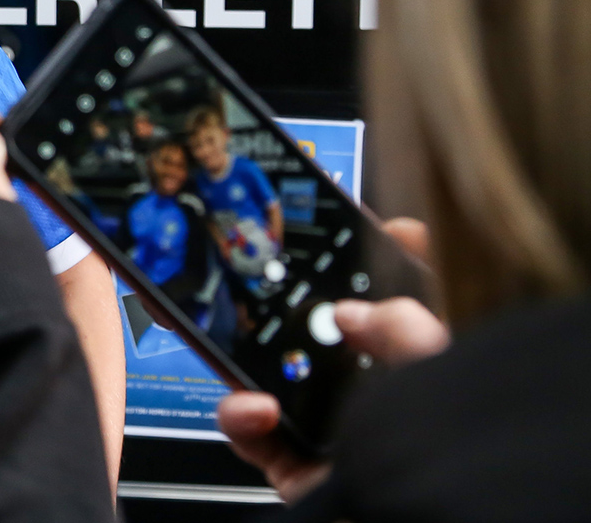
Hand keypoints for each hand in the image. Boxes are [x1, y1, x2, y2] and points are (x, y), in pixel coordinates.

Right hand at [216, 217, 449, 502]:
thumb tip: (352, 311)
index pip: (398, 302)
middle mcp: (375, 400)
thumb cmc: (452, 471)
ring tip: (238, 342)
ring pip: (271, 376)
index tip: (354, 217)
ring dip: (245, 357)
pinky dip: (240, 414)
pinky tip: (251, 405)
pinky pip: (251, 434)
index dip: (376, 257)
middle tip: (249, 266)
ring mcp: (331, 434)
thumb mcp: (444, 386)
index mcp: (423, 370)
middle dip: (278, 299)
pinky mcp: (293, 469)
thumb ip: (407, 337)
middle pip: (318, 331)